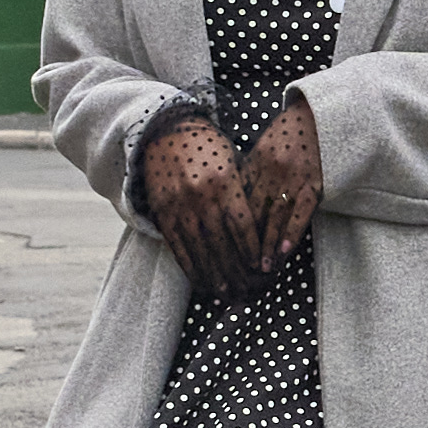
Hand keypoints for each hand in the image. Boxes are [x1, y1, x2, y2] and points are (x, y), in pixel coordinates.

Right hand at [139, 115, 256, 280]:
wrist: (166, 131)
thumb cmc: (209, 147)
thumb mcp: (233, 162)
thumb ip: (245, 192)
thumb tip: (264, 227)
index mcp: (224, 182)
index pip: (243, 225)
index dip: (253, 250)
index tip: (263, 269)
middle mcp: (201, 196)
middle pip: (223, 243)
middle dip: (237, 271)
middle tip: (249, 292)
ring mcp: (180, 206)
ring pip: (200, 250)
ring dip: (214, 276)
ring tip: (226, 295)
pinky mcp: (163, 213)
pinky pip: (178, 247)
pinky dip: (190, 267)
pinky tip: (200, 282)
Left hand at [238, 98, 325, 269]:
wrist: (319, 116)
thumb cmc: (287, 135)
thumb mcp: (260, 149)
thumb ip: (245, 175)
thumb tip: (227, 203)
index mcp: (253, 164)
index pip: (236, 202)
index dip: (227, 228)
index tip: (220, 250)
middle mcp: (270, 173)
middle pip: (253, 214)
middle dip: (245, 243)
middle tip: (237, 269)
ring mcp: (292, 179)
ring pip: (275, 218)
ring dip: (267, 246)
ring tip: (260, 269)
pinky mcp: (314, 185)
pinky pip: (300, 214)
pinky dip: (291, 233)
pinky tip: (282, 252)